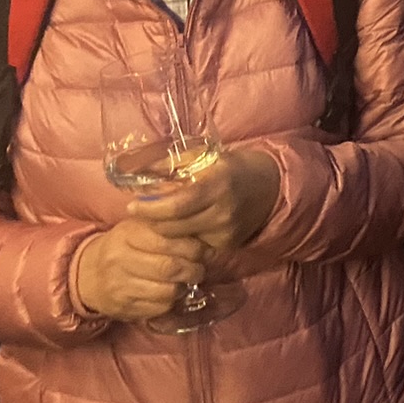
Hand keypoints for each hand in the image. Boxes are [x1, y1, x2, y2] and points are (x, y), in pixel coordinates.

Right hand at [72, 221, 206, 321]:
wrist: (88, 274)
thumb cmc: (125, 246)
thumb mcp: (140, 227)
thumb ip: (168, 227)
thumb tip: (204, 234)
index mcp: (128, 234)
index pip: (168, 241)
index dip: (194, 248)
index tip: (205, 251)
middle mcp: (120, 259)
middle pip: (170, 268)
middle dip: (194, 270)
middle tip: (200, 269)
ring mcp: (119, 285)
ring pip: (167, 290)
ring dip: (184, 287)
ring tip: (186, 281)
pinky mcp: (122, 308)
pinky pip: (159, 308)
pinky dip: (171, 302)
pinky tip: (170, 293)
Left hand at [133, 148, 280, 252]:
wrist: (271, 188)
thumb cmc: (234, 168)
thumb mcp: (209, 157)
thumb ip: (176, 165)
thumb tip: (141, 171)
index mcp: (217, 185)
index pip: (175, 205)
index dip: (149, 209)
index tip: (132, 206)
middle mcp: (222, 212)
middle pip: (174, 227)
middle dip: (152, 222)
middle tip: (139, 214)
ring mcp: (226, 231)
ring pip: (181, 240)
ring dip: (164, 232)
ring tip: (155, 220)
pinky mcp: (227, 244)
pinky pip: (195, 245)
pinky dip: (182, 238)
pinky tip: (177, 228)